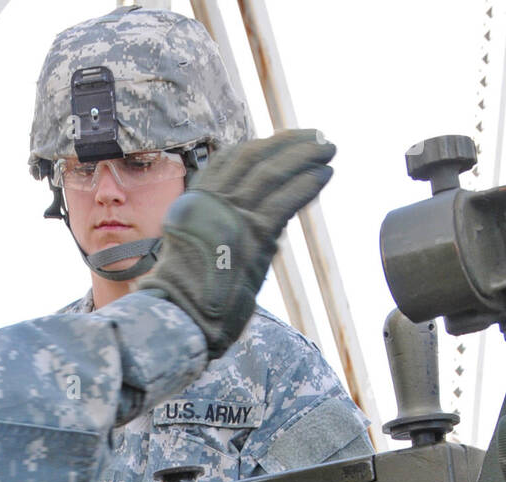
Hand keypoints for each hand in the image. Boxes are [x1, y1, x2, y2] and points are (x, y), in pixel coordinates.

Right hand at [139, 129, 334, 354]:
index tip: (283, 139)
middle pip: (255, 156)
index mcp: (196, 202)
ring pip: (273, 172)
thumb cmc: (189, 296)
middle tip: (315, 135)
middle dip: (289, 142)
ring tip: (328, 148)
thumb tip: (265, 229)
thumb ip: (223, 231)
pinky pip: (286, 200)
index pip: (231, 159)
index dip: (261, 145)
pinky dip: (307, 184)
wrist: (182, 316)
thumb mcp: (197, 251)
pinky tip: (325, 174)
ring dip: (305, 156)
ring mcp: (233, 216)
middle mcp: (213, 202)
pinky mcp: (255, 234)